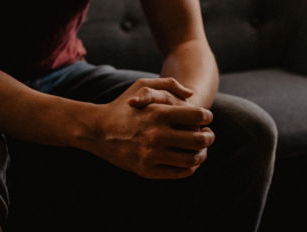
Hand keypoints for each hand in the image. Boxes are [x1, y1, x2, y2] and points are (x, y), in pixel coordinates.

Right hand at [81, 78, 214, 178]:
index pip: (198, 117)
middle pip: (199, 139)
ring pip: (192, 159)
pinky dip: (190, 168)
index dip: (207, 117)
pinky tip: (188, 161)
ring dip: (202, 154)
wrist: (97, 130)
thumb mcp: (142, 85)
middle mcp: (156, 135)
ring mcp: (151, 155)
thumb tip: (191, 94)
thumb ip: (169, 84)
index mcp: (158, 113)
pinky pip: (179, 172)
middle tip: (208, 136)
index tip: (206, 119)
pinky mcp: (146, 170)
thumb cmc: (123, 105)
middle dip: (209, 137)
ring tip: (201, 150)